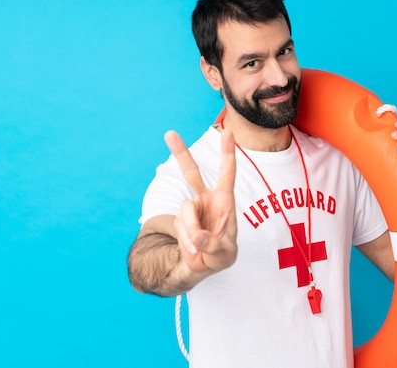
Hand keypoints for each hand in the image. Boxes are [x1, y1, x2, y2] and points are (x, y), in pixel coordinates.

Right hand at [164, 129, 238, 275]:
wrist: (204, 265)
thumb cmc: (222, 255)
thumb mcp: (225, 254)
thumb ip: (213, 245)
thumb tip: (199, 237)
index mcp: (224, 200)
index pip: (227, 172)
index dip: (227, 152)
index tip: (227, 131)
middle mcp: (206, 199)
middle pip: (191, 172)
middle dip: (180, 153)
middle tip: (169, 133)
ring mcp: (191, 208)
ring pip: (187, 212)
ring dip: (192, 232)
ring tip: (200, 247)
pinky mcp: (180, 220)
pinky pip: (181, 227)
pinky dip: (187, 241)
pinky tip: (194, 249)